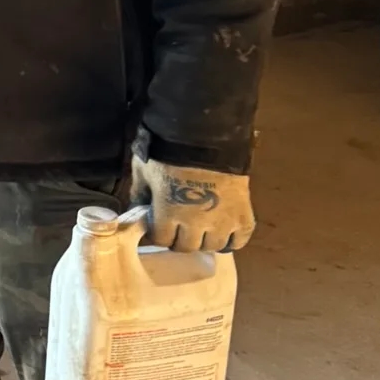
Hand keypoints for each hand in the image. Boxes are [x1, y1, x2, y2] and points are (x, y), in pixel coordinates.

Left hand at [130, 157, 254, 253]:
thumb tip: (137, 210)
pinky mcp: (243, 214)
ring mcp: (222, 221)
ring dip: (205, 240)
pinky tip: (225, 233)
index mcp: (168, 214)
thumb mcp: (144, 170)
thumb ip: (140, 194)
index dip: (158, 234)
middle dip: (180, 238)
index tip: (159, 227)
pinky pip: (239, 240)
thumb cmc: (168, 150)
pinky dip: (232, 240)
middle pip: (187, 247)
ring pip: (213, 246)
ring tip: (202, 228)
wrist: (205, 133)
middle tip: (180, 226)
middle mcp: (195, 224)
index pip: (161, 240)